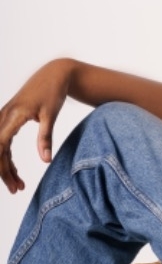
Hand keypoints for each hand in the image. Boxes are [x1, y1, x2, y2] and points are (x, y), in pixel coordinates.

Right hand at [0, 59, 72, 192]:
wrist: (53, 74)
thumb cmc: (53, 92)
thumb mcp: (50, 114)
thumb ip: (45, 137)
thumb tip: (45, 160)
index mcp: (13, 115)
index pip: (0, 145)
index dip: (1, 164)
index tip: (9, 180)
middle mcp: (4, 116)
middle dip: (3, 171)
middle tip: (16, 189)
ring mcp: (4, 117)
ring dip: (5, 167)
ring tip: (18, 186)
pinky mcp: (8, 119)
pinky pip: (2, 142)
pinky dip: (7, 158)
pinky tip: (15, 172)